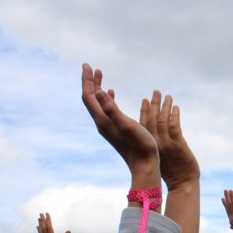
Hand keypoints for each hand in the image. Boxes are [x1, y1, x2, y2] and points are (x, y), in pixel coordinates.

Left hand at [81, 64, 157, 181]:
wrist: (145, 166)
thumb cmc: (140, 146)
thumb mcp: (127, 125)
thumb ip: (112, 109)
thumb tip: (99, 91)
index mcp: (103, 120)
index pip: (89, 96)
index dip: (87, 80)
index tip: (88, 65)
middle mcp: (102, 123)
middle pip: (91, 99)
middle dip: (91, 82)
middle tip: (94, 68)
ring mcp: (108, 127)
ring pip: (97, 104)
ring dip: (98, 89)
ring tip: (101, 77)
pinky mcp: (114, 130)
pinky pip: (105, 110)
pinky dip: (106, 99)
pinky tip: (112, 94)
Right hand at [140, 90, 199, 189]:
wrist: (183, 183)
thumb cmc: (171, 171)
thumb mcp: (158, 156)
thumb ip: (155, 143)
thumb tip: (155, 132)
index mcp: (148, 146)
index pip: (143, 124)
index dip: (144, 111)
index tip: (145, 99)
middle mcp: (154, 143)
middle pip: (151, 119)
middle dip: (153, 104)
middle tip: (156, 91)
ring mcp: (165, 144)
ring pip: (162, 120)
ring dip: (165, 106)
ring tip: (168, 96)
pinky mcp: (177, 145)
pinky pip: (174, 126)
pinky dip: (174, 115)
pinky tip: (176, 108)